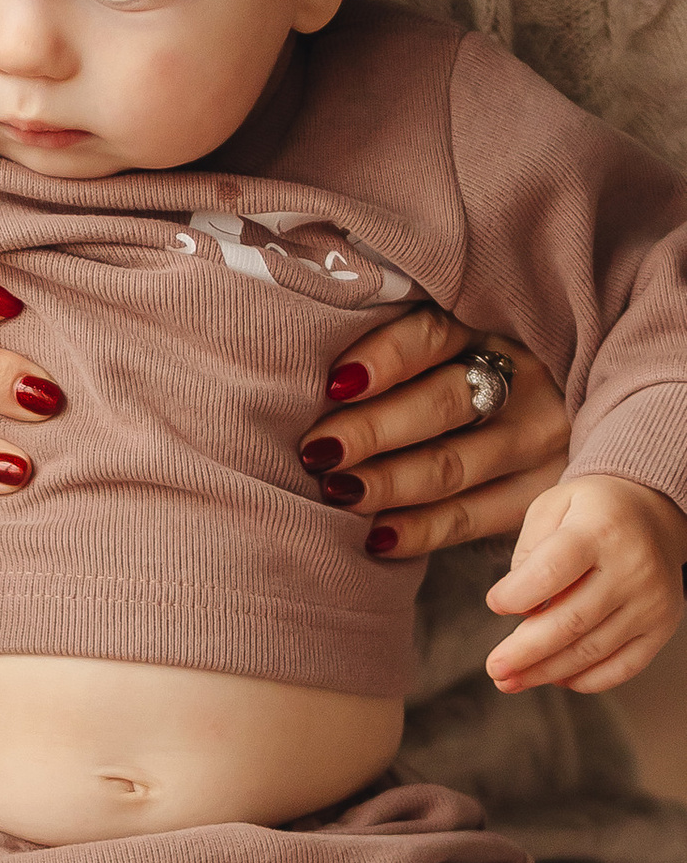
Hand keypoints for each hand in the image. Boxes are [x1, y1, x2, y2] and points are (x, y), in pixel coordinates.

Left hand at [298, 311, 568, 555]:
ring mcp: (539, 439)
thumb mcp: (448, 336)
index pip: (434, 335)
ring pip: (452, 465)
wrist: (552, 416)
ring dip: (387, 483)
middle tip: (315, 451)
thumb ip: (395, 342)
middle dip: (372, 431)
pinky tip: (374, 538)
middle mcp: (524, 379)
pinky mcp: (541, 492)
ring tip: (335, 491)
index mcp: (490, 324)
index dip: (383, 358)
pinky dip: (419, 531)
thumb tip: (310, 367)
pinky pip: (473, 519)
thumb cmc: (456, 368)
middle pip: (442, 404)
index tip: (334, 385)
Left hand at [485, 476, 686, 691]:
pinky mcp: (662, 626)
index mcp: (599, 530)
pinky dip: (586, 679)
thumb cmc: (592, 511)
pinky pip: (624, 666)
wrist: (654, 512)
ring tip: (510, 680)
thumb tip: (520, 611)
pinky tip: (556, 679)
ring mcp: (651, 601)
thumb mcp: (552, 507)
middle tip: (494, 668)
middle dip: (525, 651)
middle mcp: (632, 567)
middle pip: (571, 621)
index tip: (494, 604)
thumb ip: (528, 553)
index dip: (516, 596)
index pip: (551, 572)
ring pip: (592, 650)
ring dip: (546, 672)